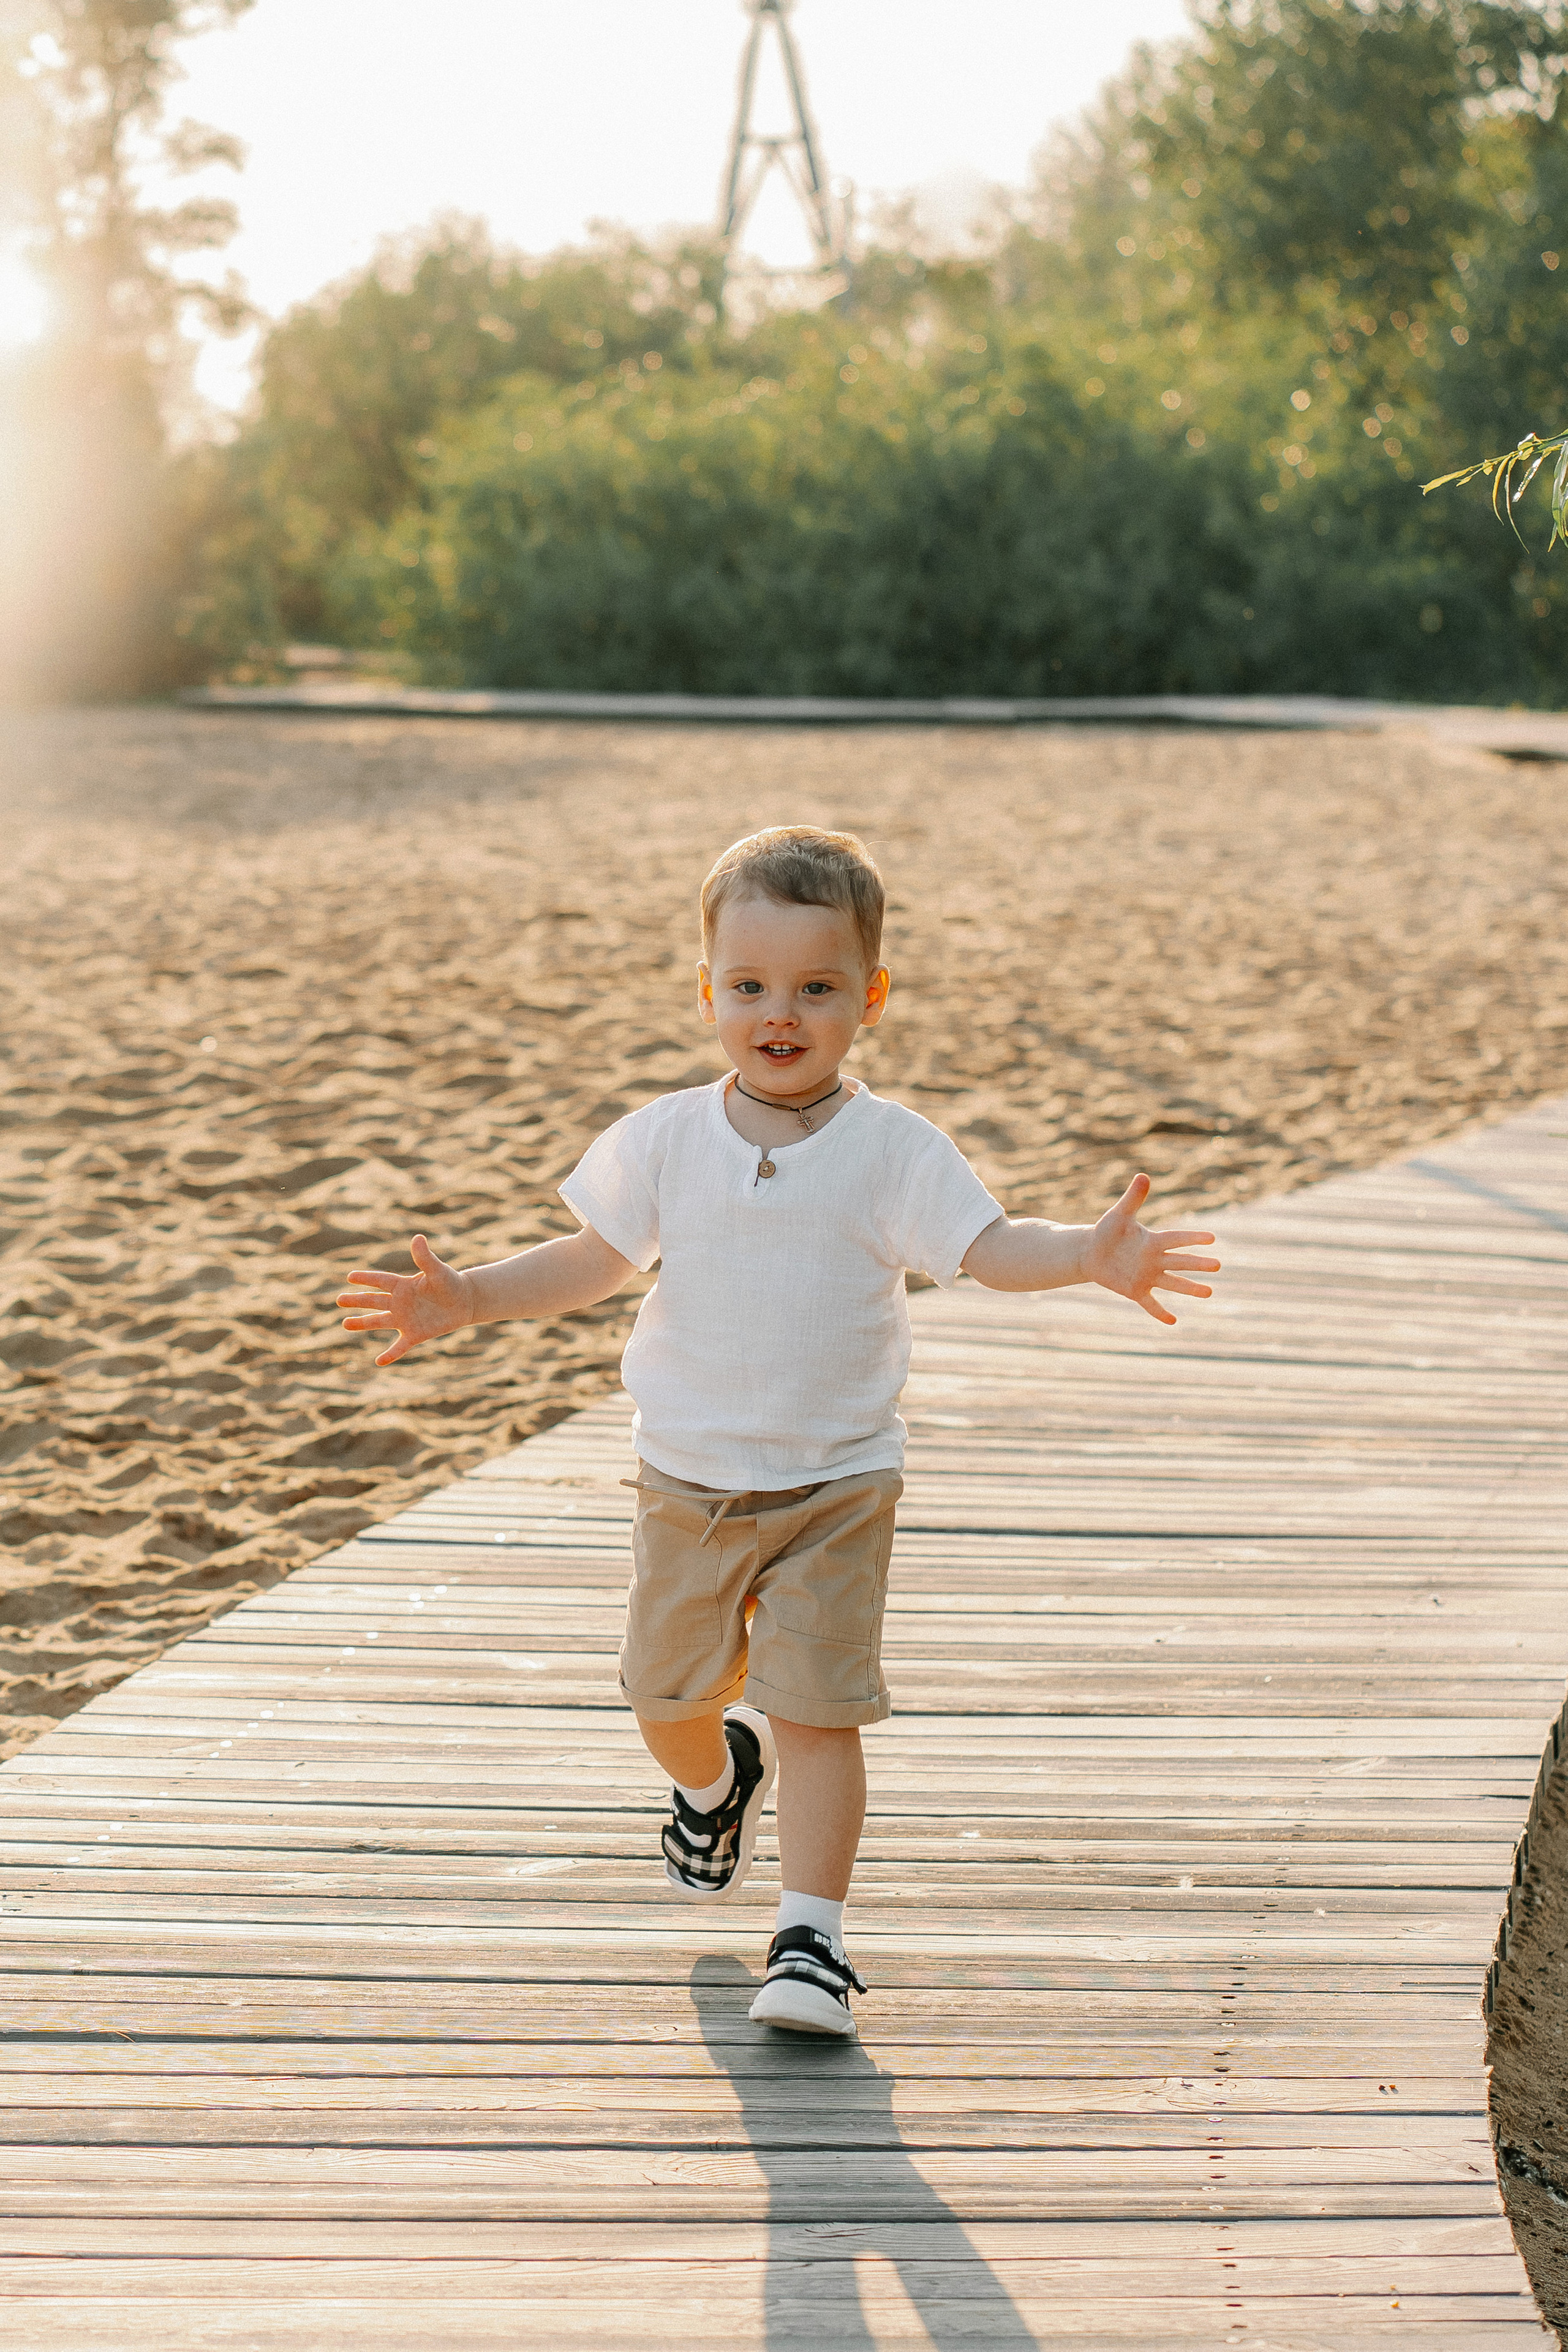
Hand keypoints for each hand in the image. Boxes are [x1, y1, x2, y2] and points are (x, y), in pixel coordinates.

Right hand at [338, 1235, 473, 1366]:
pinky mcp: (415, 1334)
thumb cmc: (450, 1282)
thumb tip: (418, 1238)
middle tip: (339, 1300)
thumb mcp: (437, 1270)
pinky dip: (390, 1354)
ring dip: (362, 1323)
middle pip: (374, 1301)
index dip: (366, 1279)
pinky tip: (378, 1362)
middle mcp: (400, 1302)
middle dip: (356, 1300)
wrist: (465, 1301)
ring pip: (379, 1322)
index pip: (380, 1281)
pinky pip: (399, 1346)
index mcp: (403, 1286)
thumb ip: (425, 1258)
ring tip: (345, 1324)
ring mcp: (405, 1319)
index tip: (350, 1277)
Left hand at [1084, 1173, 1219, 1327]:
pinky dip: (1160, 1313)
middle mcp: (1155, 1260)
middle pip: (1180, 1262)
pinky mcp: (1135, 1291)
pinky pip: (1150, 1303)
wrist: (1091, 1252)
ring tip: (1209, 1292)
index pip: (1176, 1239)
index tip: (1212, 1238)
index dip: (1192, 1238)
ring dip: (1189, 1288)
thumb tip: (1143, 1175)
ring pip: (1172, 1283)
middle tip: (1218, 1265)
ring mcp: (1147, 1277)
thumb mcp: (1119, 1214)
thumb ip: (1133, 1198)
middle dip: (1198, 1264)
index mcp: (1153, 1241)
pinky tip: (1173, 1322)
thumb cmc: (1107, 1231)